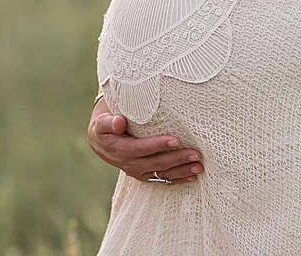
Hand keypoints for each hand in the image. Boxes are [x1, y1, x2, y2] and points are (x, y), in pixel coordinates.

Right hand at [86, 98, 202, 183]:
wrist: (100, 142)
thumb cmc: (105, 126)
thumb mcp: (102, 122)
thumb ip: (109, 122)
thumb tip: (119, 122)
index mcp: (121, 150)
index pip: (142, 148)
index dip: (159, 145)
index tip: (176, 140)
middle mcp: (130, 164)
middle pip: (157, 163)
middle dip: (178, 159)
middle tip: (196, 154)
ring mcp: (139, 172)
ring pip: (163, 173)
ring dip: (182, 171)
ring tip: (199, 167)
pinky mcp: (146, 175)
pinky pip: (163, 179)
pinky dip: (178, 179)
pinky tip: (193, 177)